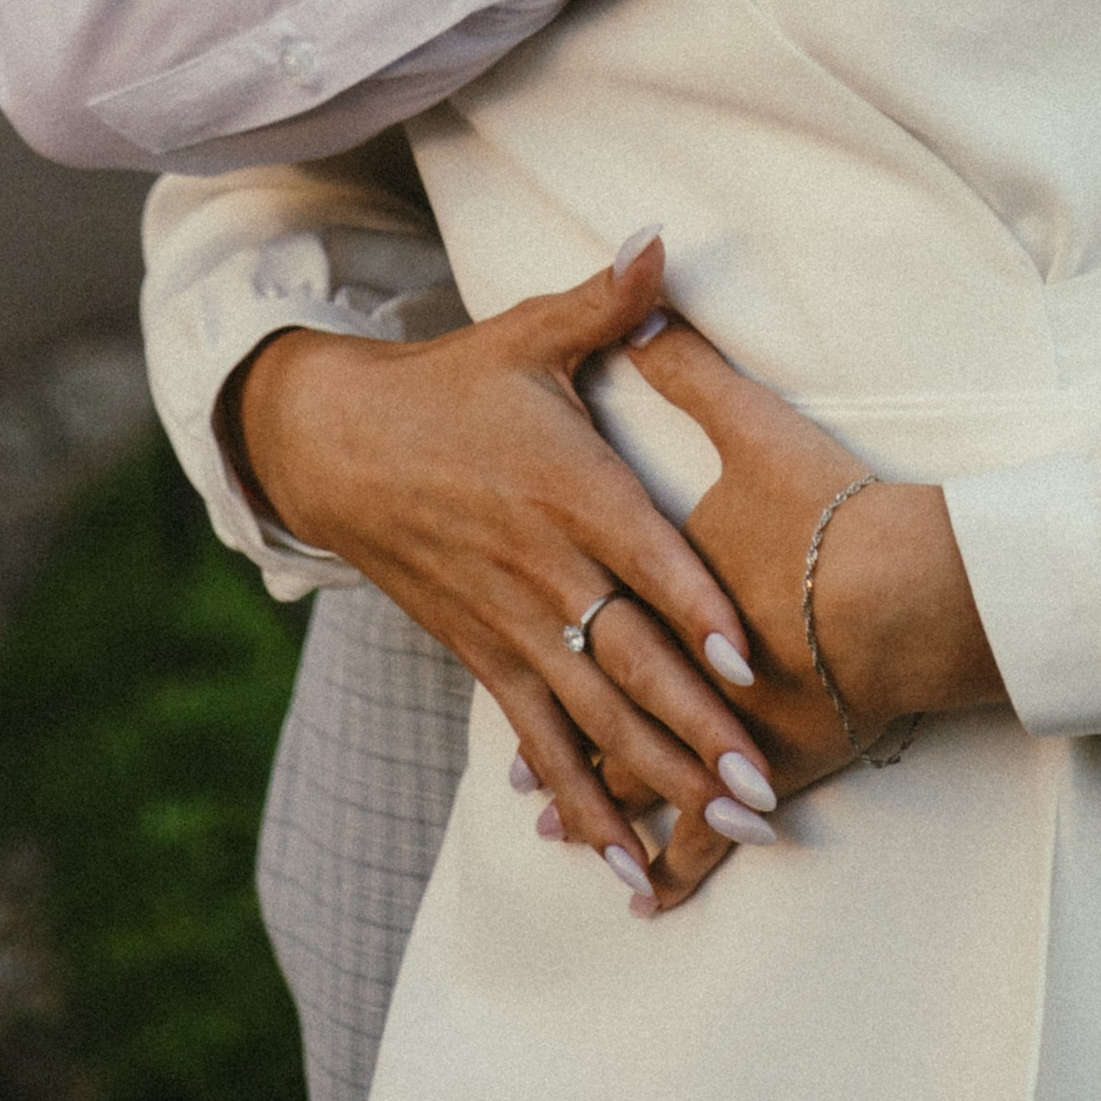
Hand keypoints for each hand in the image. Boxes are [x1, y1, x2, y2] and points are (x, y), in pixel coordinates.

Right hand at [233, 238, 776, 913]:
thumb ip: (607, 302)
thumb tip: (662, 237)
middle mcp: (542, 567)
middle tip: (764, 788)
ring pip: (593, 716)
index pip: (642, 556)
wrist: (336, 447)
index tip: (749, 659)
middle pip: (629, 658)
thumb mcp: (526, 334)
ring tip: (725, 835)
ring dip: (659, 779)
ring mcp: (511, 622)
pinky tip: (627, 863)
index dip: (694, 608)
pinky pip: (539, 741)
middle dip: (699, 728)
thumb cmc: (451, 384)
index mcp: (566, 488)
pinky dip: (581, 802)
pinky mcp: (484, 656)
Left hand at [531, 313, 1002, 910]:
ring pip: (630, 771)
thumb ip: (686, 358)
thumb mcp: (754, 422)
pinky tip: (644, 895)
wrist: (912, 589)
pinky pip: (698, 829)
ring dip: (591, 801)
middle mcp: (662, 657)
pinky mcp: (764, 761)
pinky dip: (667, 860)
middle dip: (548, 733)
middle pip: (590, 698)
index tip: (481, 623)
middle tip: (504, 775)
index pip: (579, 597)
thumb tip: (644, 275)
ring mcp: (711, 720)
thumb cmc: (832, 509)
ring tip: (549, 830)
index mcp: (647, 570)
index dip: (527, 612)